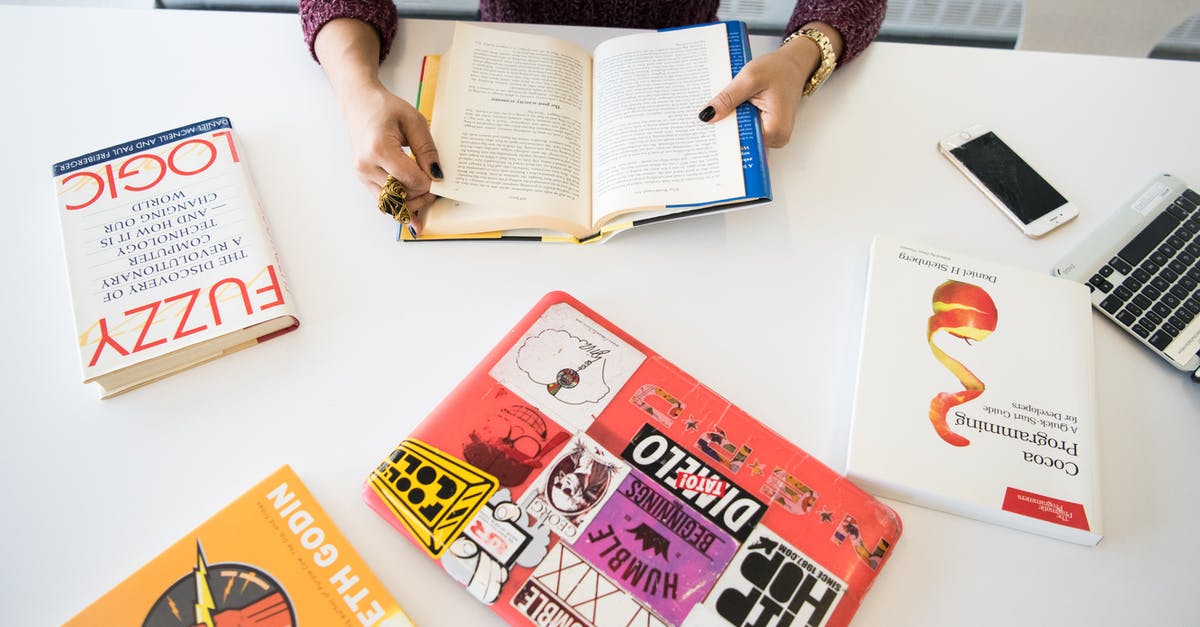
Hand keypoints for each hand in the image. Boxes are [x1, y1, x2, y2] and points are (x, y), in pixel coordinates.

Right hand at [339, 79, 441, 215]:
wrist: (360, 105)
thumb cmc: (385, 109)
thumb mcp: (414, 122)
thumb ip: (427, 150)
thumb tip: (437, 176)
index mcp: (379, 149)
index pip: (411, 180)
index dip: (429, 184)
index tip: (439, 178)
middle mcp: (366, 165)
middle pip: (401, 194)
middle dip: (423, 195)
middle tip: (437, 187)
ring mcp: (362, 174)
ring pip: (392, 203)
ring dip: (412, 203)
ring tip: (426, 195)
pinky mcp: (363, 179)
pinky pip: (383, 201)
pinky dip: (400, 203)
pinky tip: (413, 204)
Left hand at [700, 23, 842, 147]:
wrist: (792, 65)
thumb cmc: (778, 69)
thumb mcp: (750, 78)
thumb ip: (729, 98)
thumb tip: (707, 115)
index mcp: (776, 130)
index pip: (743, 144)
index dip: (724, 139)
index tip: (706, 135)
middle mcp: (777, 138)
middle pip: (742, 143)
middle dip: (725, 130)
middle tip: (708, 117)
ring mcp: (772, 136)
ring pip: (743, 137)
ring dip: (731, 124)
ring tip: (722, 109)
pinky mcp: (767, 130)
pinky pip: (747, 131)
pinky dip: (737, 121)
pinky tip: (730, 111)